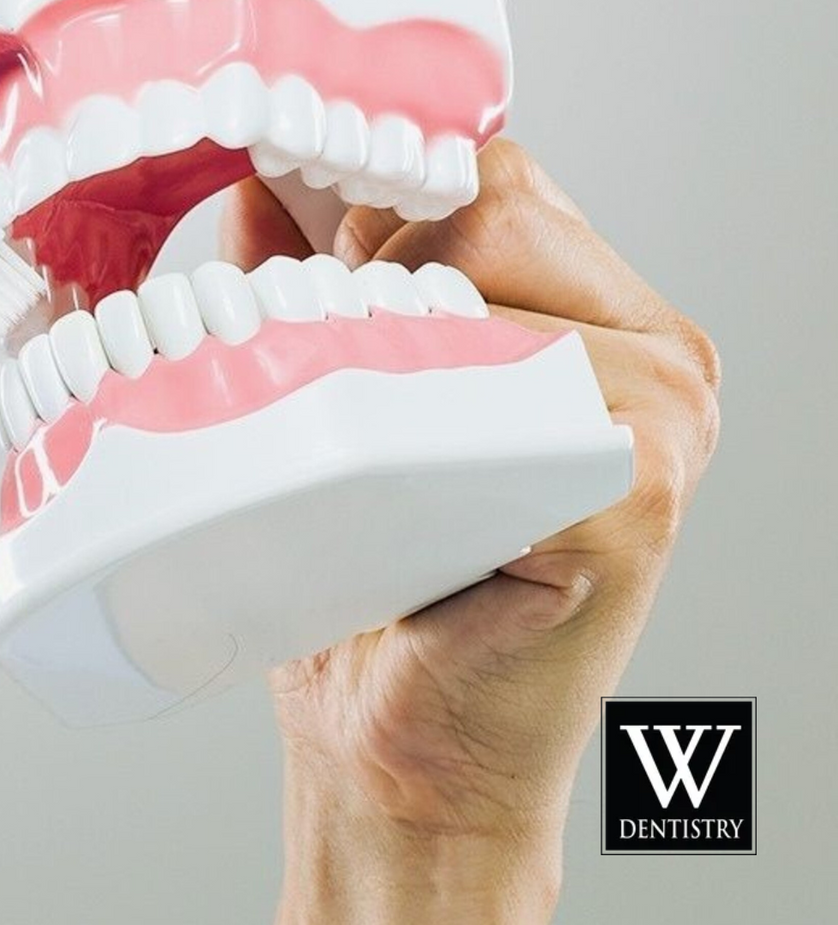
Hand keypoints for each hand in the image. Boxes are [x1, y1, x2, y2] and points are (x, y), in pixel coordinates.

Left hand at [220, 141, 721, 924]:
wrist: (400, 748)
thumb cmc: (377, 590)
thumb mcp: (339, 398)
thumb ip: (319, 280)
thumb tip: (264, 182)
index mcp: (598, 321)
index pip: (492, 176)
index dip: (378, 208)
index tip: (311, 263)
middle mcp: (651, 354)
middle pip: (484, 202)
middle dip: (370, 273)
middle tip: (335, 383)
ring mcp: (660, 413)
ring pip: (478, 276)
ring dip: (378, 343)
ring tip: (362, 445)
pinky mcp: (636, 482)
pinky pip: (494, 378)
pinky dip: (414, 410)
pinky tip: (398, 477)